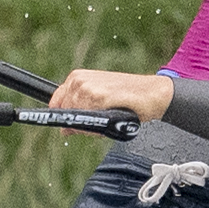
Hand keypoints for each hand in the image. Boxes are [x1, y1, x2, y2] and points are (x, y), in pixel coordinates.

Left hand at [51, 69, 174, 121]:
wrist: (152, 94)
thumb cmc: (127, 98)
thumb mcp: (99, 100)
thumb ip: (79, 111)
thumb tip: (64, 130)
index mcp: (77, 77)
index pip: (56, 103)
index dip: (65, 117)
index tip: (74, 124)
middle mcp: (78, 80)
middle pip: (64, 114)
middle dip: (79, 123)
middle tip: (101, 120)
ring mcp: (86, 88)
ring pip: (74, 120)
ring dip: (90, 127)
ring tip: (109, 118)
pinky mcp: (97, 97)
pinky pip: (86, 122)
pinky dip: (96, 128)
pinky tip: (110, 119)